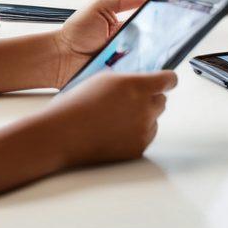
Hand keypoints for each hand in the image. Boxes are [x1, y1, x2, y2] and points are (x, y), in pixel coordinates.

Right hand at [39, 69, 176, 168]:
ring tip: (115, 120)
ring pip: (154, 119)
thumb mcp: (105, 79)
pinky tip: (114, 132)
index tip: (165, 82)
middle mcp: (144, 108)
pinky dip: (136, 134)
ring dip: (143, 117)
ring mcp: (142, 130)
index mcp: (137, 86)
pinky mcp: (137, 148)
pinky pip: (146, 136)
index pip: (169, 80)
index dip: (166, 80)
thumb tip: (145, 81)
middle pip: (162, 100)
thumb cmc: (77, 105)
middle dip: (150, 99)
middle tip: (129, 103)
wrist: (59, 136)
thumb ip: (130, 80)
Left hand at [51, 0, 166, 87]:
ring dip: (160, 43)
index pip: (152, 10)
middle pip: (157, 30)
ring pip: (153, 48)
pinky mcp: (126, 70)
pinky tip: (154, 55)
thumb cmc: (77, 31)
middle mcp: (133, 37)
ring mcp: (131, 54)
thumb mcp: (102, 5)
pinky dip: (148, 62)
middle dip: (169, 24)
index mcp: (128, 20)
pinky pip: (142, 66)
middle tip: (179, 17)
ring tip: (171, 34)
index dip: (165, 4)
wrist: (60, 58)